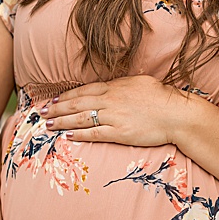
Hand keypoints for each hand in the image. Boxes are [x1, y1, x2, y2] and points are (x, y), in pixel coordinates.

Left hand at [39, 76, 186, 147]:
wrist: (177, 113)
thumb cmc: (161, 97)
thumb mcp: (138, 83)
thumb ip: (120, 85)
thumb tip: (109, 87)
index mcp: (114, 87)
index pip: (83, 91)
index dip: (65, 96)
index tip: (52, 100)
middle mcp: (110, 100)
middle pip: (76, 104)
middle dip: (56, 109)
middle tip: (41, 113)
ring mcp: (113, 117)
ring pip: (80, 118)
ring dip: (62, 122)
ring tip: (48, 125)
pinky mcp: (119, 133)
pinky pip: (94, 133)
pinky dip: (79, 134)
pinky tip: (68, 136)